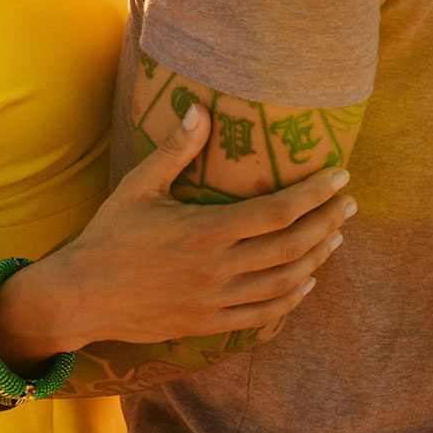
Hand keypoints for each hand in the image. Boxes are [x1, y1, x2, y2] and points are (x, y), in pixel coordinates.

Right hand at [0, 104, 354, 355]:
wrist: (82, 296)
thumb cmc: (109, 235)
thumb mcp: (139, 186)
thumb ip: (176, 150)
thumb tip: (199, 108)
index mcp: (205, 231)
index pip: (276, 212)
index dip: (314, 194)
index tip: (339, 177)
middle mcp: (218, 269)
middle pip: (291, 247)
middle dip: (327, 222)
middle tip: (350, 204)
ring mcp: (216, 301)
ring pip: (283, 282)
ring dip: (316, 259)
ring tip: (335, 237)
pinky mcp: (209, 323)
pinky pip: (263, 314)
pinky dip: (291, 298)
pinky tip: (305, 282)